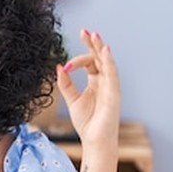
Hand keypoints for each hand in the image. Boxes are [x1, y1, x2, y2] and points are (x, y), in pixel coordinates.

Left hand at [55, 29, 120, 150]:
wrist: (94, 141)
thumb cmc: (86, 123)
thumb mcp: (72, 100)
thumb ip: (65, 84)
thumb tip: (58, 67)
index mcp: (96, 82)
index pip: (90, 62)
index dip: (78, 60)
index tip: (65, 66)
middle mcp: (105, 81)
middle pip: (100, 57)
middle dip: (92, 44)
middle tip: (84, 31)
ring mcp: (111, 86)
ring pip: (107, 62)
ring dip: (100, 48)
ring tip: (94, 35)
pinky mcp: (114, 93)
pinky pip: (112, 73)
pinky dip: (109, 61)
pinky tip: (104, 50)